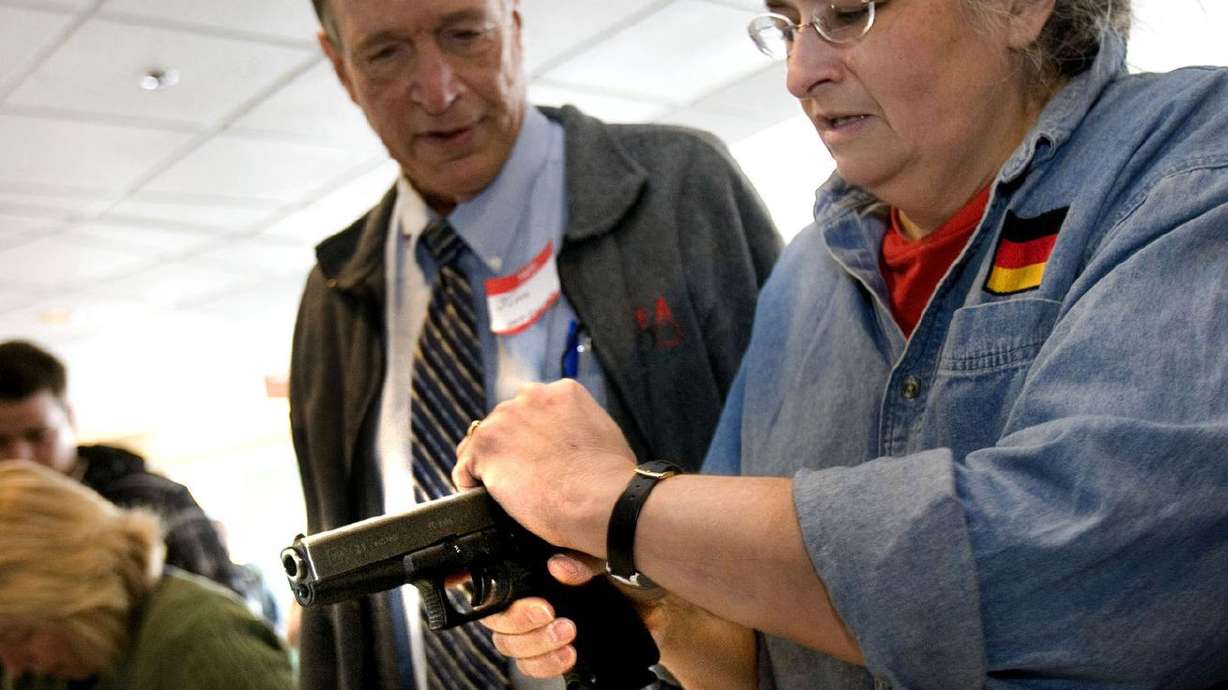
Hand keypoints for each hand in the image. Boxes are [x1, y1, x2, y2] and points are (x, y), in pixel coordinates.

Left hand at [453, 380, 636, 554]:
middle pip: (503, 423)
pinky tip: (489, 501)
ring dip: (488, 466)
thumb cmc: (614, 481)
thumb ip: (581, 433)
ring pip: (479, 443)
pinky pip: (464, 469)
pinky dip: (471, 486)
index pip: (531, 410)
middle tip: (524, 481)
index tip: (538, 460)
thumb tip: (571, 454)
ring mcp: (505, 419)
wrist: (605, 500)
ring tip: (505, 494)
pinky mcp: (485, 447)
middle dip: (508, 449)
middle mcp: (531, 396)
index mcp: (563, 392)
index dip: (529, 438)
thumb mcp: (605, 437)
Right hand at [483, 553, 754, 689]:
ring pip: (509, 645)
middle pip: (495, 617)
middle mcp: (531, 596)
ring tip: (567, 636)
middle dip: (518, 620)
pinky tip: (569, 653)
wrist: (663, 610)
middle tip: (548, 614)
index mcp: (535, 566)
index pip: (491, 575)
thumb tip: (562, 566)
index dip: (469, 581)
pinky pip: (531, 666)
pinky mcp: (554, 652)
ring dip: (533, 644)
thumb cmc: (633, 574)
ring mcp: (540, 628)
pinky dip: (545, 662)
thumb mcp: (611, 554)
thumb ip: (587, 557)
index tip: (474, 586)